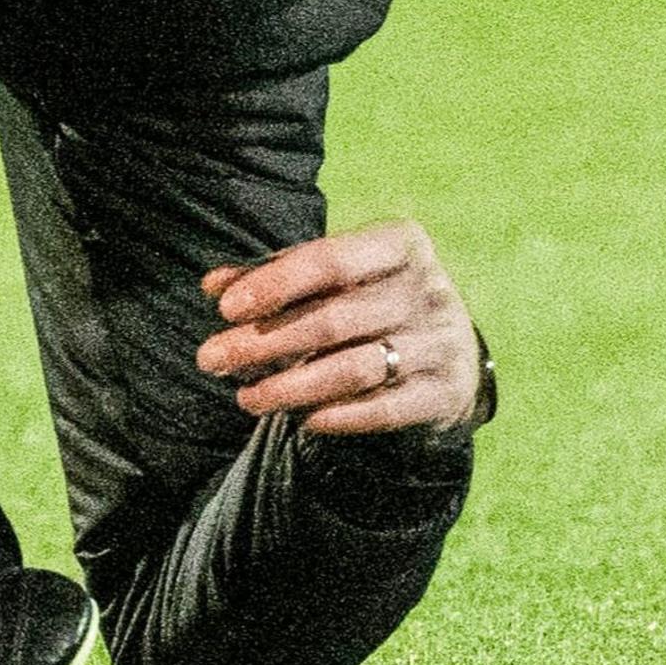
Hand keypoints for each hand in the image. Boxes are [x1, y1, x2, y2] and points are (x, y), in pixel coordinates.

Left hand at [195, 219, 486, 436]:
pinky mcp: (446, 393)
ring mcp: (442, 344)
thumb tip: (211, 285)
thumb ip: (277, 275)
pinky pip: (384, 410)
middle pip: (334, 320)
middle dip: (265, 342)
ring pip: (355, 369)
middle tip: (211, 359)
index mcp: (402, 244)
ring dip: (291, 387)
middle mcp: (429, 291)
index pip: (332, 259)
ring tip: (245, 398)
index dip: (276, 283)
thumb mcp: (337, 277)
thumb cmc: (374, 298)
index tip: (225, 308)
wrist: (454, 350)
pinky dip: (339, 416)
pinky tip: (301, 420)